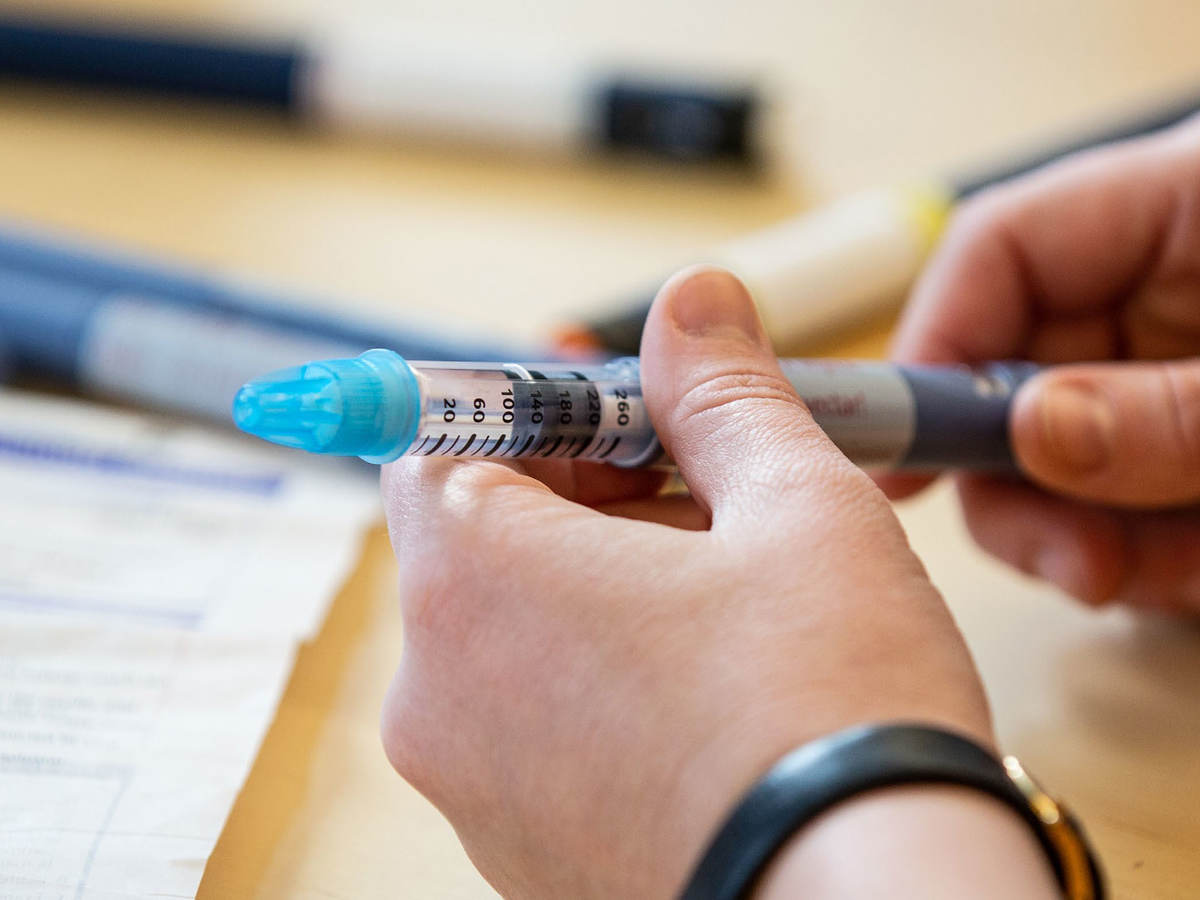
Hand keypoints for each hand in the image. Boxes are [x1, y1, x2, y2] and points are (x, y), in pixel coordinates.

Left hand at [379, 267, 999, 896]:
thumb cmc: (834, 701)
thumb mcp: (793, 504)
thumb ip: (721, 390)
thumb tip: (691, 300)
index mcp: (473, 580)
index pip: (441, 441)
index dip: (537, 410)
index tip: (631, 415)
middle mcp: (436, 691)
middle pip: (480, 536)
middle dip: (590, 493)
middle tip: (711, 492)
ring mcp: (470, 785)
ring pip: (513, 631)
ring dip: (604, 585)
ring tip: (732, 597)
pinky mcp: (519, 850)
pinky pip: (535, 722)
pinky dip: (601, 677)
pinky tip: (712, 688)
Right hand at [887, 117, 1199, 612]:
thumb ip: (1166, 407)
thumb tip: (1033, 438)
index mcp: (1167, 211)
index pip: (993, 254)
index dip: (930, 354)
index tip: (903, 458)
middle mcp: (1150, 293)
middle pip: (1010, 381)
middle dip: (1026, 489)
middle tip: (1075, 563)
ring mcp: (1167, 373)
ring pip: (1064, 464)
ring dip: (1098, 540)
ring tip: (1169, 578)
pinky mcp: (1189, 442)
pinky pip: (1131, 507)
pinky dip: (1156, 557)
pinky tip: (1193, 571)